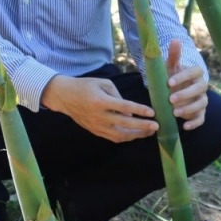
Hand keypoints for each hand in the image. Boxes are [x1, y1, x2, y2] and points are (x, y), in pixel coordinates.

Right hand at [41, 75, 157, 142]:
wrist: (65, 96)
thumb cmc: (86, 86)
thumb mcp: (103, 83)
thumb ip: (118, 96)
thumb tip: (130, 112)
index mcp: (101, 101)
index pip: (124, 107)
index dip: (139, 110)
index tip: (152, 112)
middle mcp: (99, 116)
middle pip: (124, 124)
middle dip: (142, 127)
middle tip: (156, 126)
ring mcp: (96, 126)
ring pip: (119, 135)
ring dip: (136, 135)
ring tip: (149, 132)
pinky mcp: (95, 131)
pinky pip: (113, 138)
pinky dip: (126, 137)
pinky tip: (136, 135)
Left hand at [166, 38, 207, 129]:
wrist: (172, 92)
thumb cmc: (172, 77)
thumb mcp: (170, 67)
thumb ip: (174, 56)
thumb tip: (175, 40)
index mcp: (196, 73)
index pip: (194, 72)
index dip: (183, 77)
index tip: (169, 82)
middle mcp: (202, 86)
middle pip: (199, 89)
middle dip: (186, 94)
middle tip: (170, 99)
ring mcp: (202, 100)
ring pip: (201, 104)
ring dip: (189, 108)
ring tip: (174, 113)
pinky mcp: (200, 113)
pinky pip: (201, 119)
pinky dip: (195, 123)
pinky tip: (184, 126)